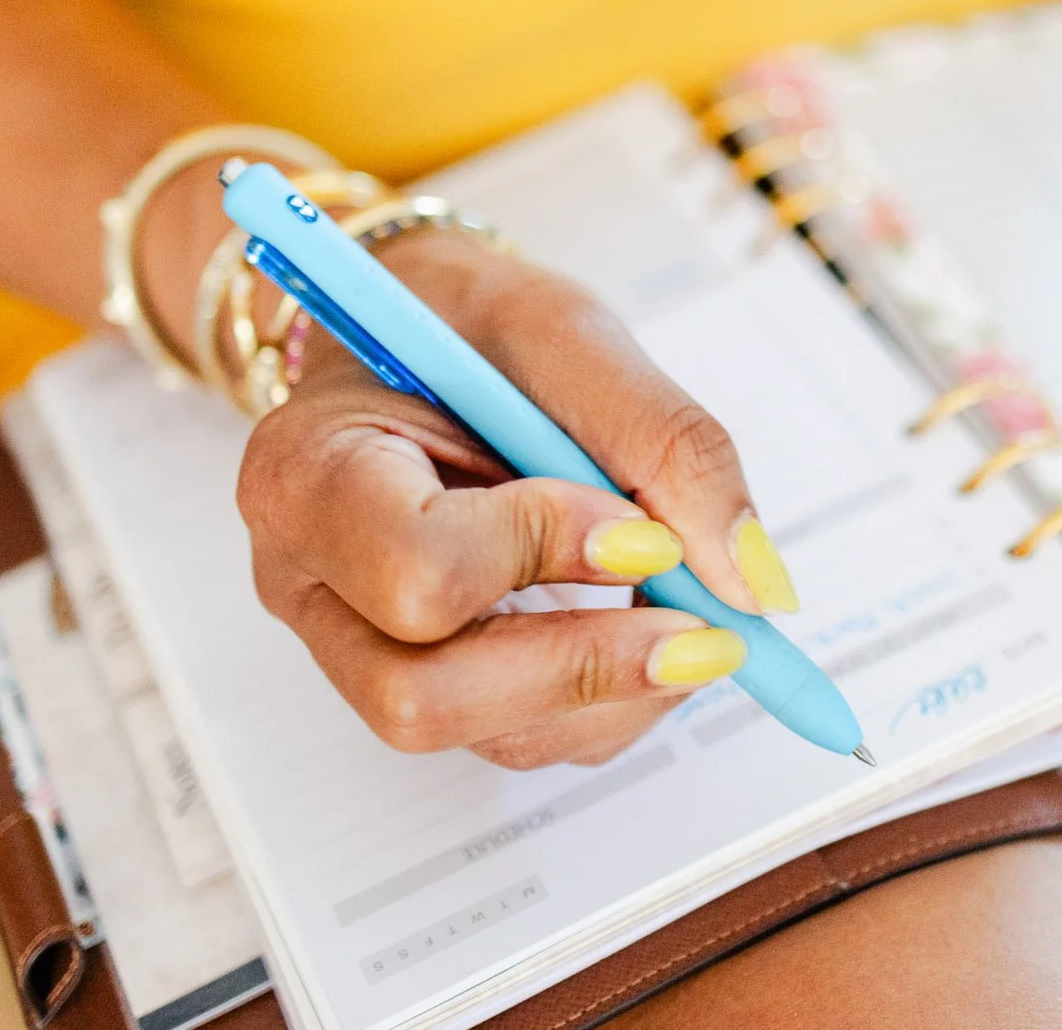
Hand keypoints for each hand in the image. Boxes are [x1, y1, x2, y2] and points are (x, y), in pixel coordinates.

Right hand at [234, 228, 800, 768]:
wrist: (412, 332)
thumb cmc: (468, 324)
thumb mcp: (566, 331)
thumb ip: (664, 441)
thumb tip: (755, 586)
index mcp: (306, 472)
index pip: (416, 567)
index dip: (545, 557)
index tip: (648, 531)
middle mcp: (308, 581)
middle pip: (424, 696)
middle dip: (588, 669)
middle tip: (710, 633)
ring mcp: (352, 645)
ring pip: (481, 736)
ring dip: (615, 691)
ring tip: (688, 610)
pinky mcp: (416, 677)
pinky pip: (515, 735)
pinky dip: (608, 696)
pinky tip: (645, 621)